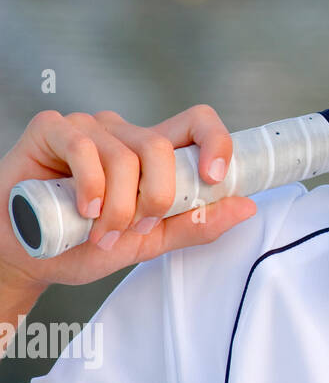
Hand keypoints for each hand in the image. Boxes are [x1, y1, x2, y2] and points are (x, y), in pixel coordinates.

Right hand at [0, 106, 256, 296]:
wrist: (27, 259)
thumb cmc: (83, 244)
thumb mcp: (150, 241)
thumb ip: (196, 223)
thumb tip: (247, 205)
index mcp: (153, 153)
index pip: (198, 123)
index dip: (216, 142)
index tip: (214, 178)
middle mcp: (124, 133)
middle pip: (162, 147)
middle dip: (154, 198)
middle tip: (133, 228)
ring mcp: (88, 127)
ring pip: (125, 154)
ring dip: (118, 205)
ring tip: (101, 231)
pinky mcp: (51, 129)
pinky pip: (84, 147)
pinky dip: (90, 186)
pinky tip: (84, 210)